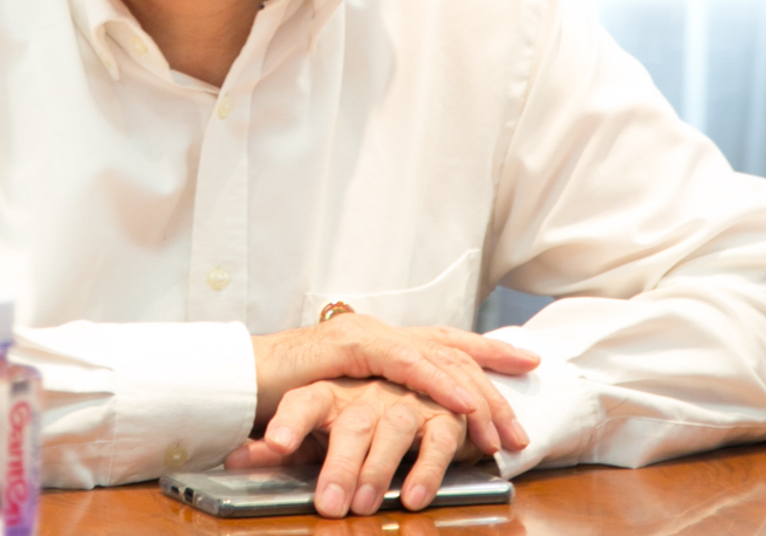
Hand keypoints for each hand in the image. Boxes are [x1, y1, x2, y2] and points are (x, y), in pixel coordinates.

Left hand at [226, 377, 472, 516]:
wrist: (421, 395)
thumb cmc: (357, 419)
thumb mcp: (316, 433)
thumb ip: (281, 447)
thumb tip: (233, 461)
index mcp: (330, 393)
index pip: (303, 400)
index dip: (289, 421)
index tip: (275, 443)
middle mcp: (367, 394)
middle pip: (352, 424)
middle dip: (340, 466)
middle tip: (328, 506)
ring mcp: (406, 403)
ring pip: (393, 428)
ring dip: (379, 469)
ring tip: (363, 507)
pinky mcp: (442, 418)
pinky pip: (438, 441)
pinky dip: (427, 470)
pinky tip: (414, 498)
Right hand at [252, 314, 537, 456]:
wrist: (237, 380)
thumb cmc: (282, 397)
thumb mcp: (342, 405)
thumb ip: (375, 410)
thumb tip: (409, 434)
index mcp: (381, 342)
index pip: (444, 343)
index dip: (487, 350)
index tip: (528, 360)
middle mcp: (380, 331)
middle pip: (451, 352)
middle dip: (493, 385)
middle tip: (520, 427)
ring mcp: (366, 334)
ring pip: (437, 357)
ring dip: (473, 395)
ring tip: (499, 427)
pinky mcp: (350, 345)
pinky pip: (405, 362)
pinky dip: (437, 383)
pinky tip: (461, 404)